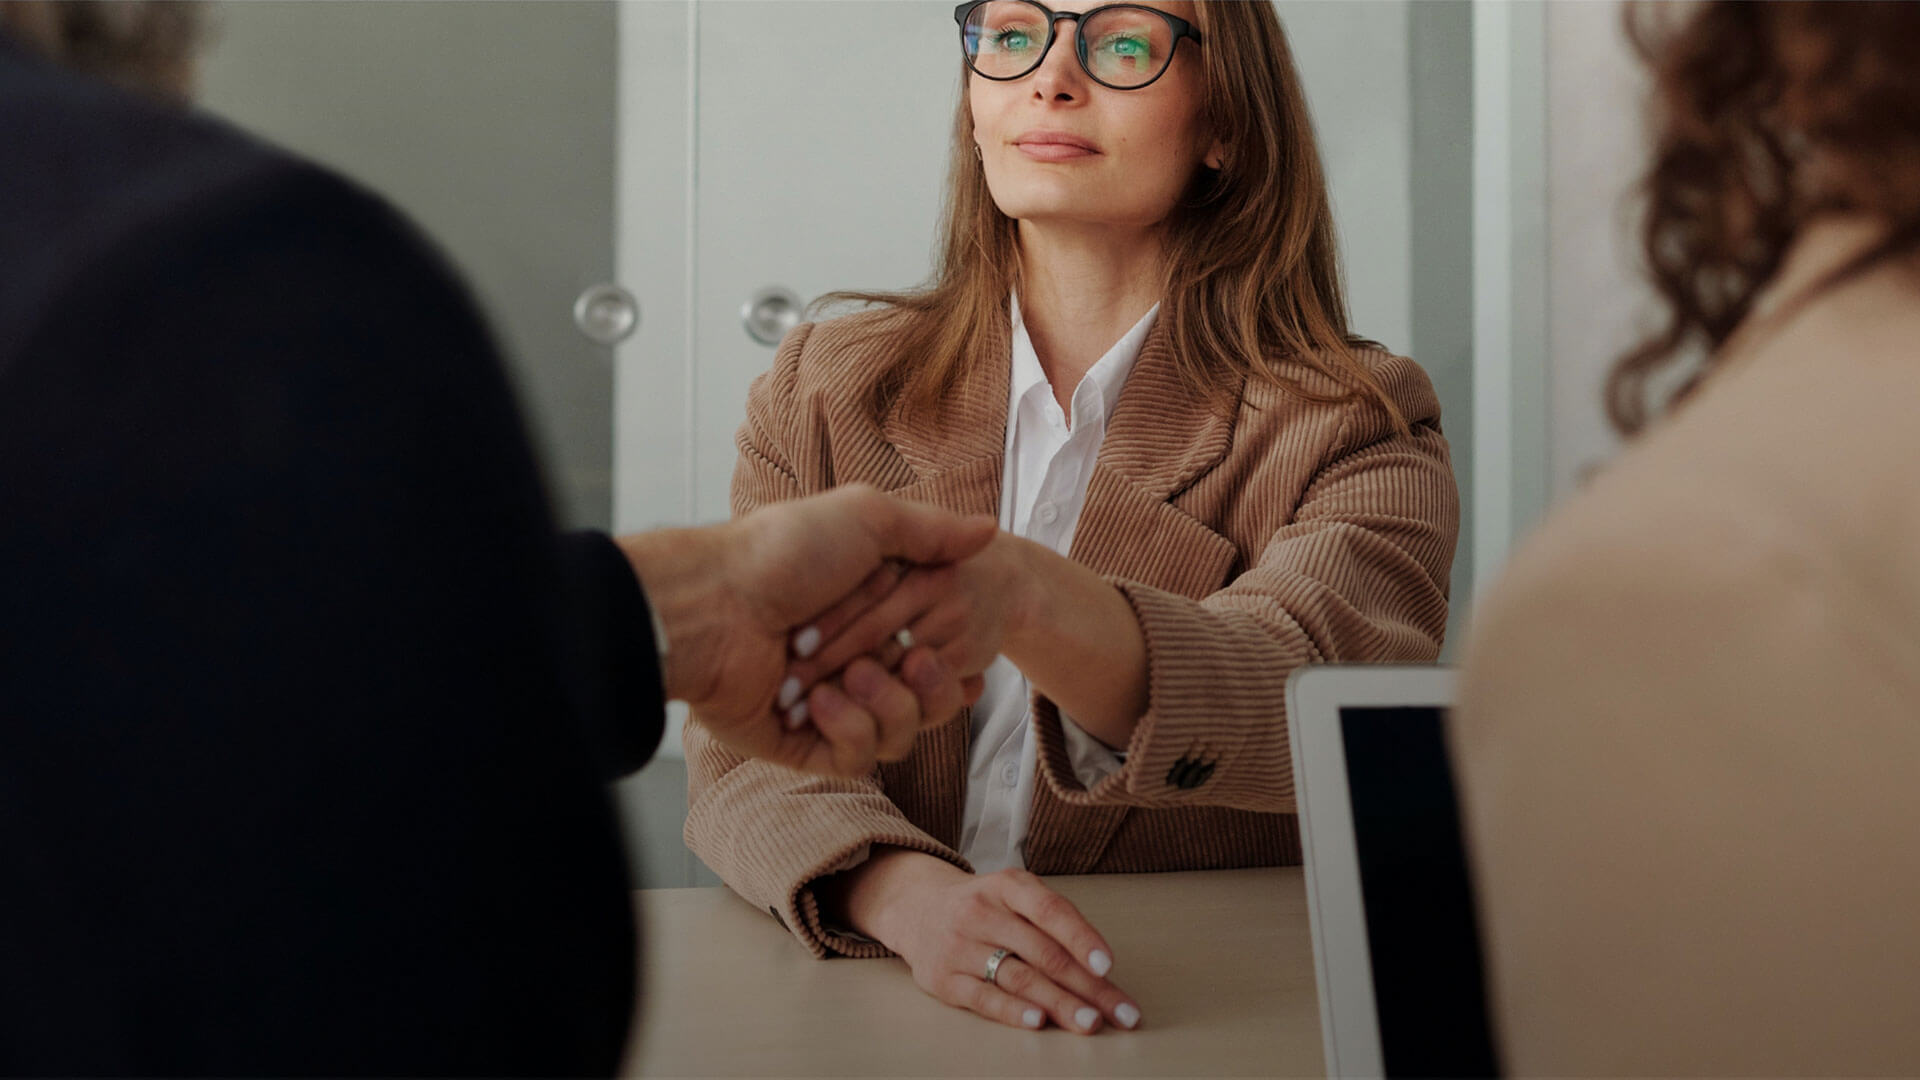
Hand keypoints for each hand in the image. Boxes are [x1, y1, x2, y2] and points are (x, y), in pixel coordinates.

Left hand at [618, 485, 995, 774]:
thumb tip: (989, 529)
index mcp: (866, 617)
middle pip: (925, 700)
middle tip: (916, 658)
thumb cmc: (783, 553)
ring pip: (899, 734)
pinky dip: (850, 729)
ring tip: (852, 674)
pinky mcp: (802, 745)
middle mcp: (850, 661)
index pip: (933, 653)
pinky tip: (820, 700)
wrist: (714, 604)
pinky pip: (856, 758)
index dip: (951, 660)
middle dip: (930, 684)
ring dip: (888, 704)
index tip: (966, 659)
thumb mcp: (866, 516)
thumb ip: (933, 530)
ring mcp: (827, 706)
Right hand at [821, 850, 1141, 1033]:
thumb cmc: (983, 906)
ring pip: (1018, 977)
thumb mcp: (1014, 894)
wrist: (916, 907)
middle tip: (1117, 1010)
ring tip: (1088, 1022)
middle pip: (1042, 952)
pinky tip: (1038, 1021)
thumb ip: (1052, 921)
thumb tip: (1099, 969)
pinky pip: (983, 997)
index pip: (1050, 910)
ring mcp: (960, 944)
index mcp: (1007, 885)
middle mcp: (982, 911)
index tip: (1107, 965)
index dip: (1081, 937)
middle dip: (1087, 986)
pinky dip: (1013, 1011)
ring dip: (1059, 1003)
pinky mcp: (943, 977)